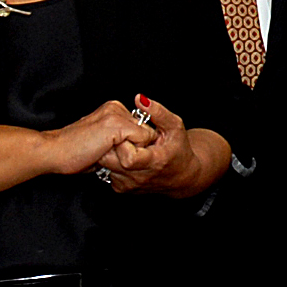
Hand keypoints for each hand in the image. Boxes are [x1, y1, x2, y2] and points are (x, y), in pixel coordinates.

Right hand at [36, 100, 150, 175]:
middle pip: (146, 132)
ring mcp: (116, 114)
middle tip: (104, 152)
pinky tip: (106, 152)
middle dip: (133, 148)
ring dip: (130, 151)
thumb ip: (119, 140)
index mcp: (111, 109)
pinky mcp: (117, 124)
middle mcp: (115, 107)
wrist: (53, 152)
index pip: (140, 128)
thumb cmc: (73, 152)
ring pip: (146, 137)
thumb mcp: (101, 143)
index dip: (132, 146)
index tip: (109, 151)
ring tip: (104, 152)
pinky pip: (142, 141)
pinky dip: (130, 153)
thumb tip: (137, 147)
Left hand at [97, 95, 229, 196]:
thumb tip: (140, 99)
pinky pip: (106, 171)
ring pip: (105, 165)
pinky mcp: (121, 188)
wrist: (181, 176)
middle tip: (121, 135)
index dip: (125, 143)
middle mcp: (139, 177)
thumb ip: (158, 112)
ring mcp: (128, 185)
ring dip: (110, 152)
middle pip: (111, 160)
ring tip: (123, 144)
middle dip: (112, 144)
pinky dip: (111, 160)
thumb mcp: (174, 126)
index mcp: (154, 163)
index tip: (129, 134)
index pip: (128, 158)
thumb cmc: (178, 149)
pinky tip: (122, 154)